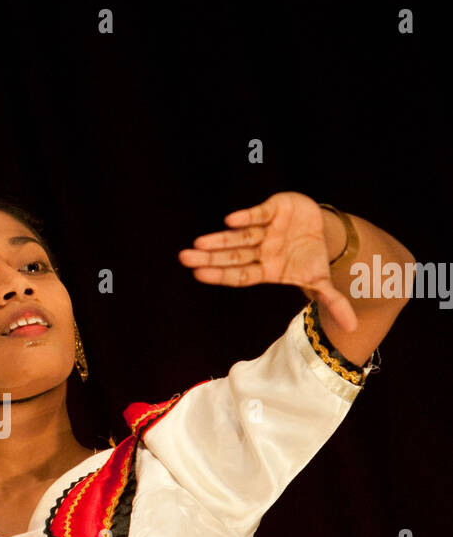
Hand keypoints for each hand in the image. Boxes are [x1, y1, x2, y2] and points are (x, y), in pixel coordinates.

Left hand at [177, 191, 358, 332]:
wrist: (323, 231)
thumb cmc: (311, 260)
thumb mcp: (321, 282)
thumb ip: (333, 301)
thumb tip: (352, 326)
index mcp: (266, 270)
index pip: (239, 275)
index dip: (220, 275)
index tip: (199, 275)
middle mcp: (260, 250)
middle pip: (231, 256)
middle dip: (209, 258)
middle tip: (184, 258)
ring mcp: (265, 230)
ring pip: (238, 235)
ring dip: (219, 239)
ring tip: (198, 244)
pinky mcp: (273, 209)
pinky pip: (257, 213)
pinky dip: (246, 216)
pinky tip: (229, 221)